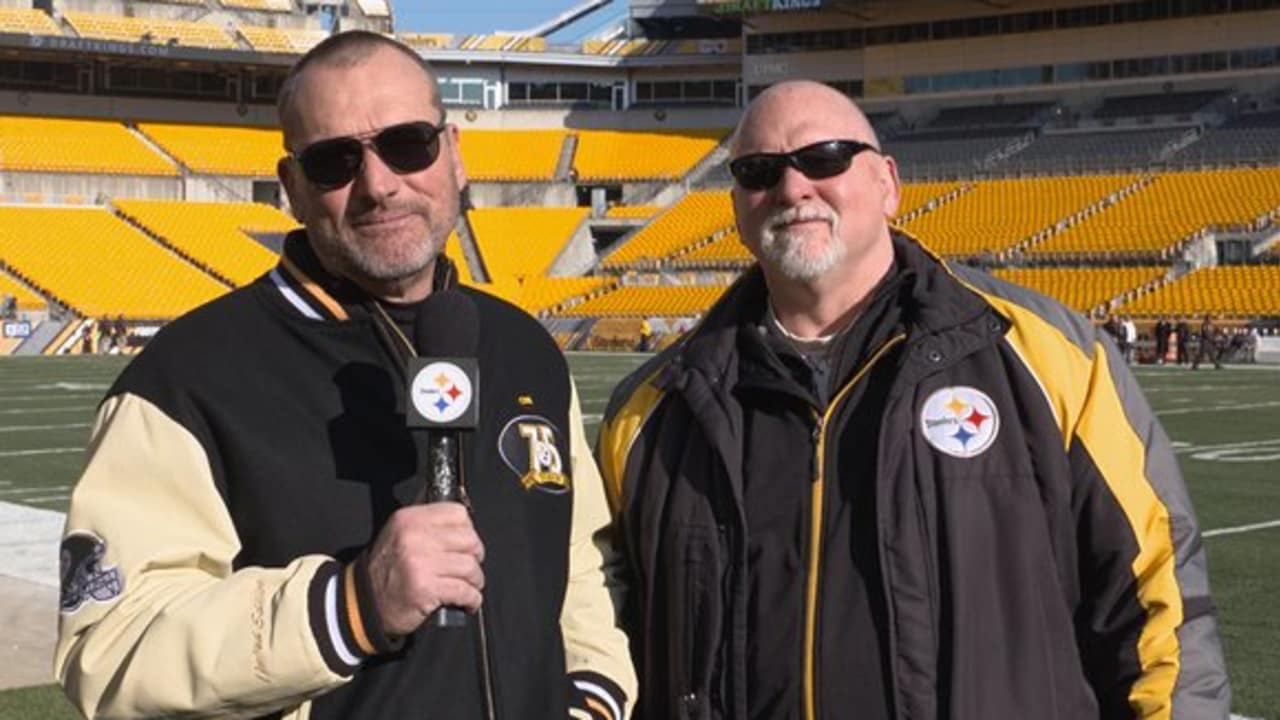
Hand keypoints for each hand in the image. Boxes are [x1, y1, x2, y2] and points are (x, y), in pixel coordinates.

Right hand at [364, 502, 484, 635]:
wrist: (364, 603)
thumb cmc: (386, 570)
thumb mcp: (398, 533)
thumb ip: (426, 522)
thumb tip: (461, 516)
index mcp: (410, 519)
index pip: (457, 513)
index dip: (468, 530)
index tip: (466, 544)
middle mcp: (415, 537)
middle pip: (469, 540)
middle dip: (475, 557)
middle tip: (470, 568)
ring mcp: (421, 563)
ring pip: (470, 567)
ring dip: (475, 580)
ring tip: (469, 586)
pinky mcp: (426, 589)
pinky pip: (464, 591)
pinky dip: (472, 599)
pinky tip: (468, 602)